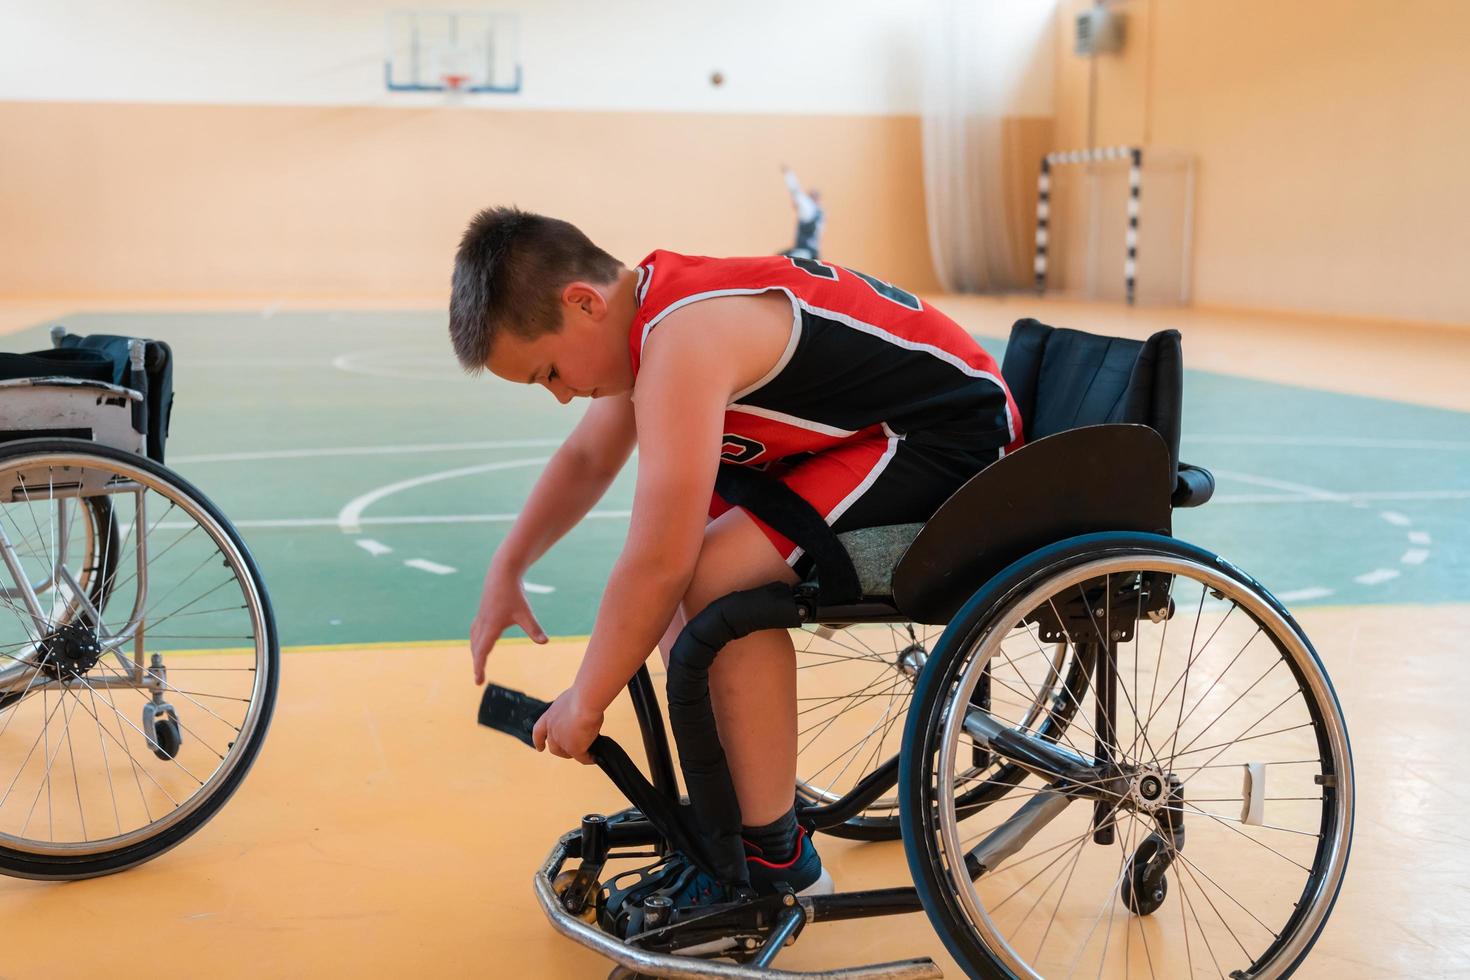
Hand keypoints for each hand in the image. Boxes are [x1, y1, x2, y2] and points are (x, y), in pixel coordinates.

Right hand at [469, 561, 547, 684]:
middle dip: (477, 662)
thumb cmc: (514, 593)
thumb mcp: (526, 613)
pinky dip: (476, 640)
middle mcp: (483, 624)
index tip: (478, 681)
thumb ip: (534, 629)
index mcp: (490, 627)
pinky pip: (476, 630)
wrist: (503, 572)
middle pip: (476, 648)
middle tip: (479, 678)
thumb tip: (545, 642)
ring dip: (476, 651)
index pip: (482, 652)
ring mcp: (481, 617)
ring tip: (478, 662)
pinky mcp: (483, 611)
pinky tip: (480, 640)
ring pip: (474, 638)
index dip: (479, 667)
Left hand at [532, 686, 604, 764]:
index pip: (539, 731)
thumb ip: (571, 710)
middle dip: (561, 751)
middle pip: (553, 747)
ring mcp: (561, 740)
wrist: (585, 701)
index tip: (540, 748)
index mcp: (550, 716)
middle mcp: (552, 729)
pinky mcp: (574, 748)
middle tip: (570, 752)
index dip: (539, 741)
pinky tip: (595, 758)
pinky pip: (582, 757)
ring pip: (567, 753)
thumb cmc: (582, 695)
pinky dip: (589, 758)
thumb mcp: (571, 701)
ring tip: (587, 754)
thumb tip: (581, 715)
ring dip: (575, 754)